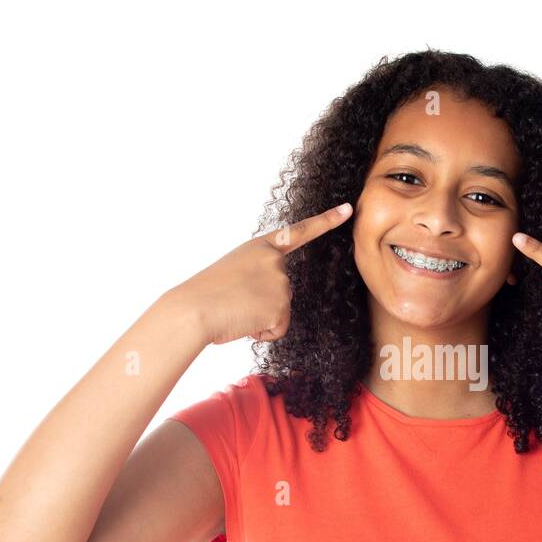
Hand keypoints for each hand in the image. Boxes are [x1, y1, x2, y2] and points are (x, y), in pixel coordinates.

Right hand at [166, 203, 352, 345]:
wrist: (193, 310)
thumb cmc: (204, 296)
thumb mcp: (233, 272)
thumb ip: (257, 276)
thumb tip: (269, 302)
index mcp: (259, 247)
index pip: (298, 231)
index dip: (326, 221)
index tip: (348, 209)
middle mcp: (274, 260)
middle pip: (284, 292)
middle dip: (262, 305)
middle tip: (235, 302)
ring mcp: (280, 281)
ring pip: (280, 312)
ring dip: (260, 319)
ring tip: (236, 311)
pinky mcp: (282, 305)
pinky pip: (278, 329)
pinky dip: (261, 333)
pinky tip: (243, 323)